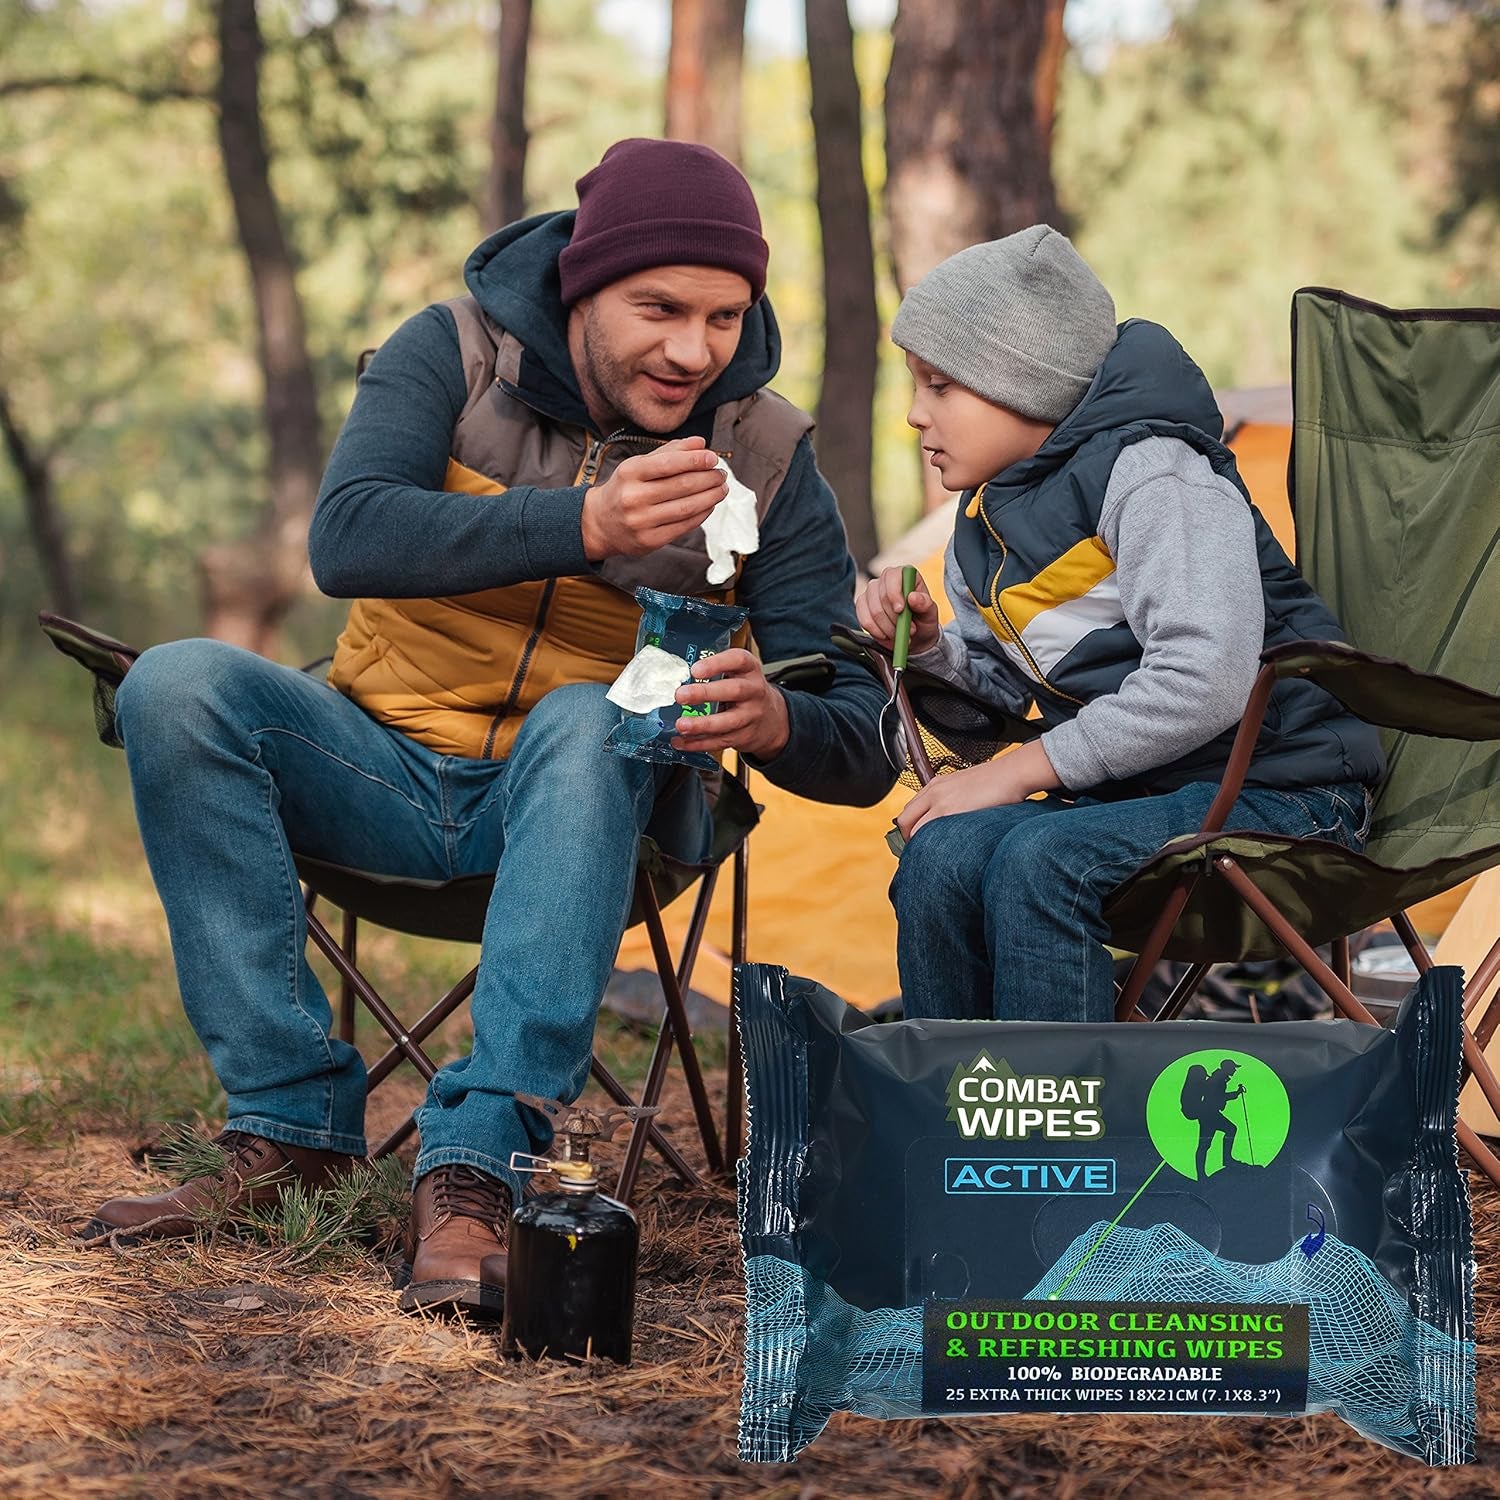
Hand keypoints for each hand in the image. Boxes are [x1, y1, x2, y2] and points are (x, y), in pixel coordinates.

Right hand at [580, 437, 727, 561]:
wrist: (600, 523)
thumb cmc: (625, 489)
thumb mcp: (639, 465)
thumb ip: (670, 452)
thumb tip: (701, 444)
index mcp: (630, 472)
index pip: (669, 464)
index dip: (695, 460)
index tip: (713, 458)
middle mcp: (633, 497)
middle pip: (681, 486)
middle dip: (708, 479)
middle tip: (721, 475)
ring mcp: (641, 521)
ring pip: (686, 507)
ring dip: (710, 497)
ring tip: (721, 489)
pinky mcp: (649, 541)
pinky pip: (683, 526)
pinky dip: (701, 514)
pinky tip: (709, 505)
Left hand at [671, 648, 789, 761]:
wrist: (772, 719)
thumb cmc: (745, 691)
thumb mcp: (738, 674)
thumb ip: (714, 671)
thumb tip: (675, 674)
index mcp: (750, 670)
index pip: (738, 660)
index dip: (717, 664)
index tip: (695, 670)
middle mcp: (754, 691)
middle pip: (734, 690)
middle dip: (705, 693)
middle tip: (680, 696)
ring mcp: (751, 716)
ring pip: (728, 721)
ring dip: (702, 724)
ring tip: (681, 725)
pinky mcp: (744, 736)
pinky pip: (720, 741)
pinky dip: (699, 743)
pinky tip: (682, 741)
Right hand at [855, 565, 939, 656]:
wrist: (914, 636)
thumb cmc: (923, 619)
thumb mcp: (930, 613)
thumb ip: (924, 604)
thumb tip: (912, 597)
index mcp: (903, 574)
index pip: (892, 576)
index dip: (894, 594)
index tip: (900, 610)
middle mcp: (885, 579)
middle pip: (881, 596)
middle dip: (894, 618)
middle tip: (909, 630)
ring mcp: (872, 592)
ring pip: (873, 611)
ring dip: (887, 627)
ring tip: (900, 634)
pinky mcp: (862, 606)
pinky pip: (864, 620)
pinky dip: (876, 631)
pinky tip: (886, 635)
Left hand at [896, 740, 1060, 839]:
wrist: (1012, 774)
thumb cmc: (997, 782)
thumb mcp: (966, 786)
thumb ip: (953, 799)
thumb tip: (954, 819)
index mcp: (936, 785)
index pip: (910, 810)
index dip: (911, 828)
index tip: (918, 840)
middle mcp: (933, 792)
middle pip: (904, 820)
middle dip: (908, 839)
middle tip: (920, 853)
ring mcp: (940, 801)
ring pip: (912, 829)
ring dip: (917, 844)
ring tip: (929, 858)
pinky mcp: (950, 811)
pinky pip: (927, 833)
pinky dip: (929, 846)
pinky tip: (940, 854)